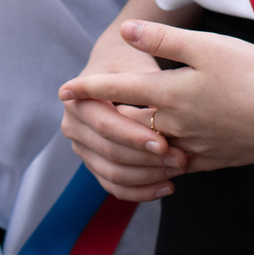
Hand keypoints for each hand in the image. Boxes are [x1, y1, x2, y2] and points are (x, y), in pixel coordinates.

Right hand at [58, 17, 187, 199]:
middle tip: (180, 160)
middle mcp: (73, 127)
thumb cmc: (129, 63)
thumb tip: (156, 99)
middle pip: (110, 153)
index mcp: (76, 100)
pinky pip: (115, 186)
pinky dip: (141, 191)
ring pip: (113, 174)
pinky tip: (167, 187)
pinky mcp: (95, 165)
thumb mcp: (135, 64)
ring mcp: (82, 149)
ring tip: (178, 172)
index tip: (164, 143)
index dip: (134, 137)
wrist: (117, 70)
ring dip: (147, 177)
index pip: (106, 125)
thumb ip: (144, 80)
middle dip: (146, 160)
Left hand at [60, 19, 253, 177]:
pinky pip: (176, 163)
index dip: (89, 88)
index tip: (63, 90)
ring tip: (116, 135)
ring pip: (149, 147)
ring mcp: (193, 147)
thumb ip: (164, 41)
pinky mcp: (213, 161)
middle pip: (128, 123)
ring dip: (129, 141)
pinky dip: (160, 159)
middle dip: (104, 118)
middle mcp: (174, 125)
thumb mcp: (208, 48)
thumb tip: (125, 32)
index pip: (118, 90)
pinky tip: (162, 155)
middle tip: (86, 113)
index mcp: (169, 94)